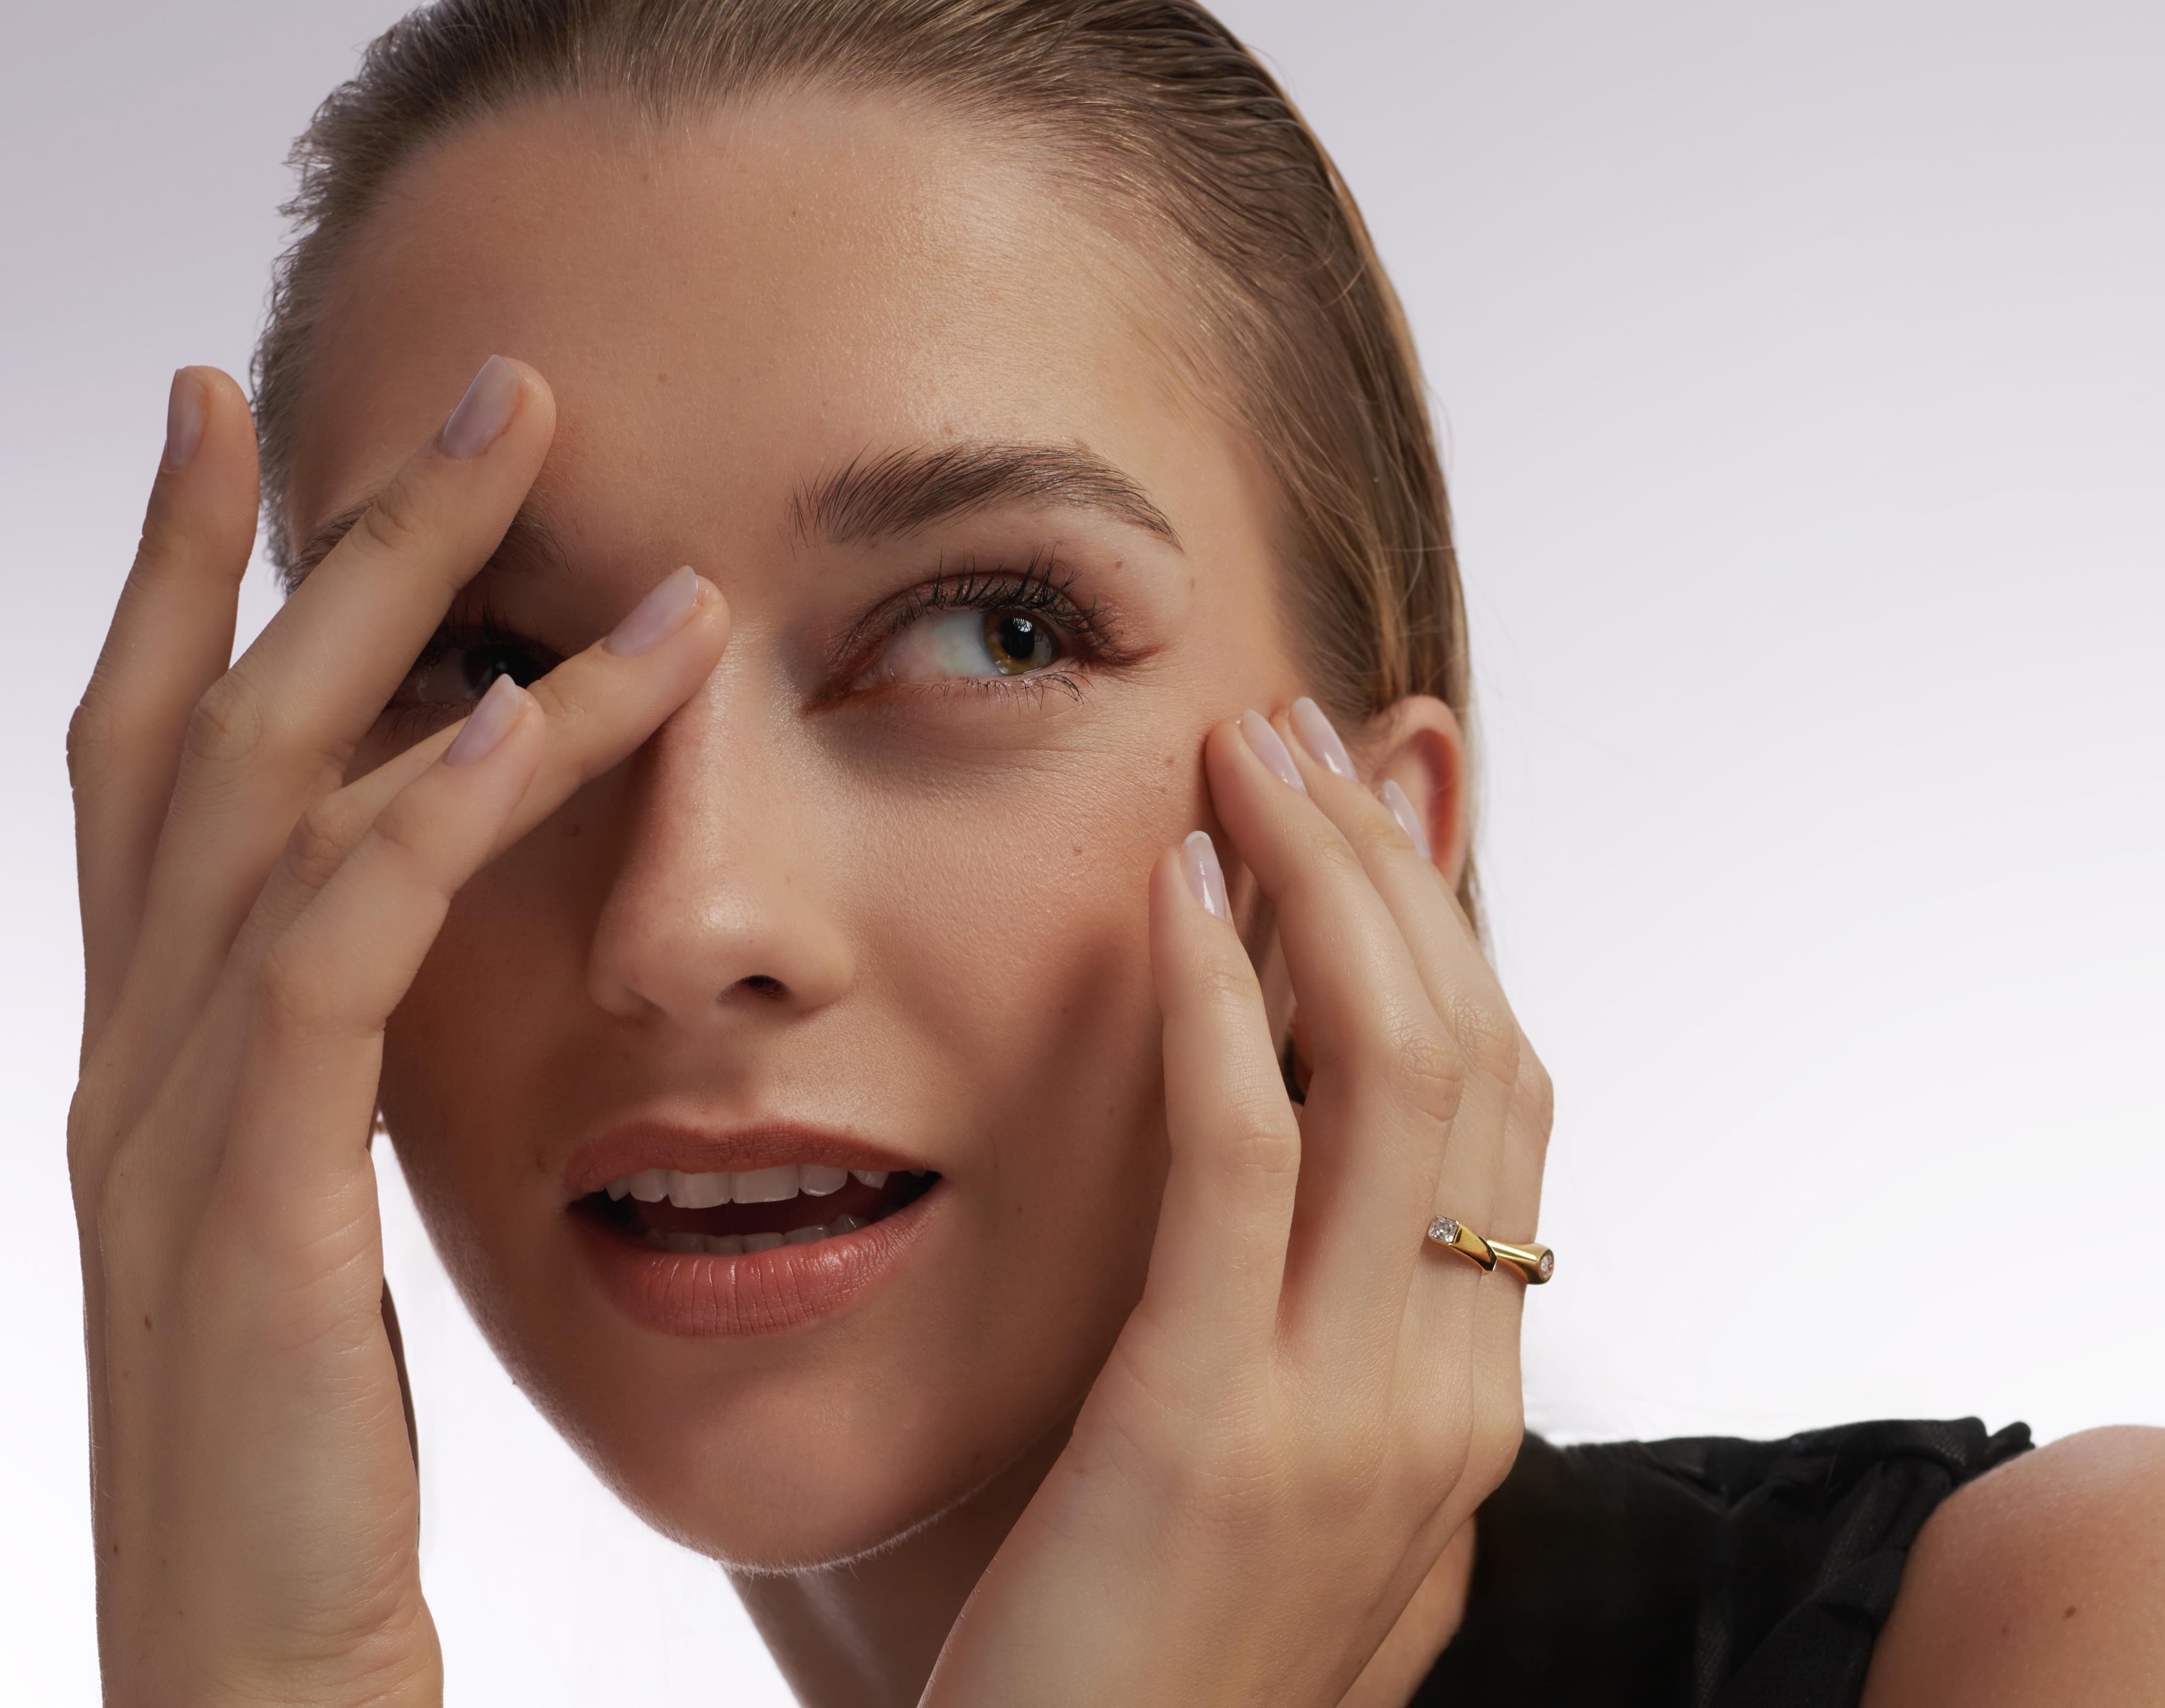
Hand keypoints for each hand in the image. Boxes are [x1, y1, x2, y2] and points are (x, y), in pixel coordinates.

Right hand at [67, 359, 727, 1705]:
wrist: (252, 1695)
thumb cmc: (308, 1481)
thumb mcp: (312, 1233)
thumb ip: (327, 1090)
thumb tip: (406, 956)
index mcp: (158, 1059)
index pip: (161, 762)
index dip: (188, 579)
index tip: (257, 427)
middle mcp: (133, 1055)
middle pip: (215, 722)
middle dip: (323, 536)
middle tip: (466, 383)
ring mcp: (170, 1124)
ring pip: (279, 792)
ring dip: (412, 614)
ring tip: (538, 465)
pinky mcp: (250, 1209)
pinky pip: (346, 952)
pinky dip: (437, 814)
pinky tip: (536, 708)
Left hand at [923, 702, 1551, 1706]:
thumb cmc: (1167, 1649)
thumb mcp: (1309, 1487)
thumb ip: (1359, 1351)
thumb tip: (1368, 1207)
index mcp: (1475, 1392)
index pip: (1507, 1098)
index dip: (1446, 926)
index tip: (1363, 805)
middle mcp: (1450, 1387)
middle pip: (1469, 1051)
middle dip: (1390, 864)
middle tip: (1299, 733)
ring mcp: (1347, 1410)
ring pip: (1388, 1071)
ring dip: (1317, 883)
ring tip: (1243, 756)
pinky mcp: (1205, 1421)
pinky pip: (1235, 1158)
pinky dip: (1216, 1001)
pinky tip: (1168, 891)